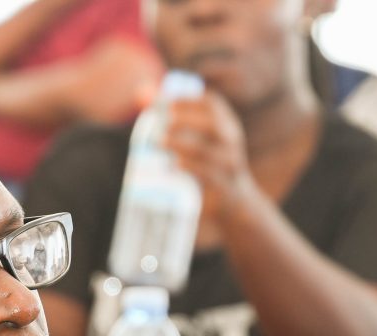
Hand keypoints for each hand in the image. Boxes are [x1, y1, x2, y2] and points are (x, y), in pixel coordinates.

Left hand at [163, 92, 260, 223]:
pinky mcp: (224, 185)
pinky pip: (207, 174)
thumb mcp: (198, 141)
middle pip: (211, 123)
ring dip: (180, 144)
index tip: (165, 100)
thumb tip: (141, 92)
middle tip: (163, 120)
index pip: (212, 104)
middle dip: (185, 119)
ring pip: (205, 150)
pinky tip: (173, 165)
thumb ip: (173, 119)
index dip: (188, 99)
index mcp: (226, 124)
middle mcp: (231, 140)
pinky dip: (189, 167)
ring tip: (159, 142)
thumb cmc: (209, 166)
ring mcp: (229, 163)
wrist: (235, 201)